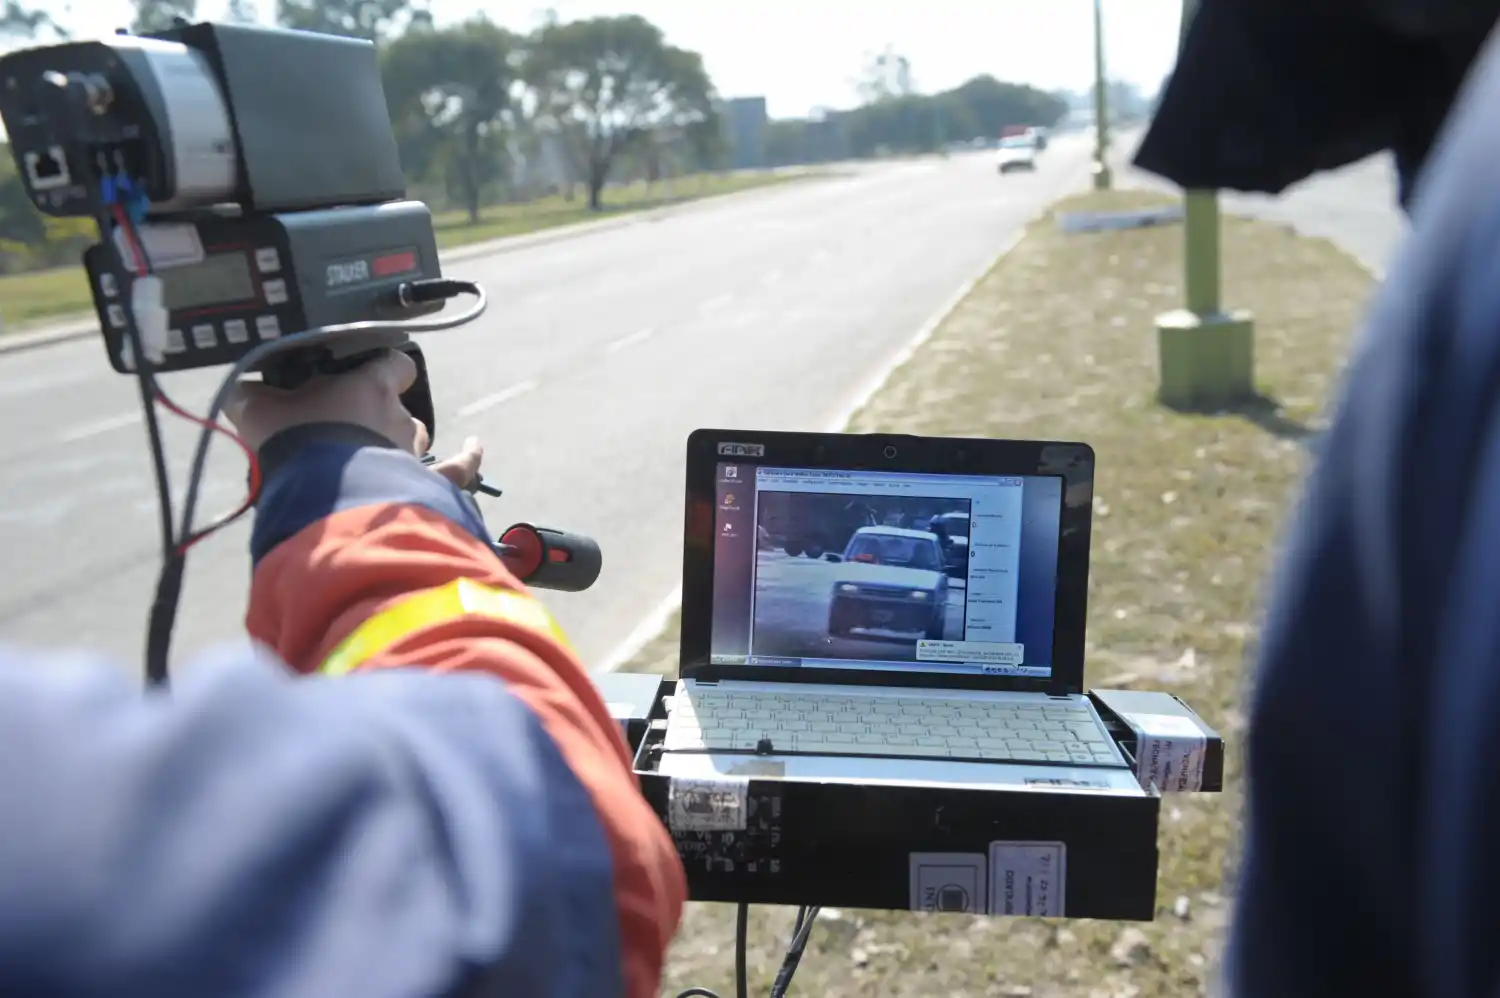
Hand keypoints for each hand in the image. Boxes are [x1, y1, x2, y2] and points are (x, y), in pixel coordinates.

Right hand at [224, 350, 483, 489]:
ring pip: (417, 443)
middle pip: (399, 411)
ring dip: (404, 451)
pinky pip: (460, 470)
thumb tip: (241, 392)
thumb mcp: (259, 413)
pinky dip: (469, 462)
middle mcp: (398, 417)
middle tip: (352, 440)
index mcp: (367, 388)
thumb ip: (252, 399)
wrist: (322, 497)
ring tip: (382, 464)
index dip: (385, 368)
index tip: (373, 375)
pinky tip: (474, 449)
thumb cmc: (295, 445)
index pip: (391, 364)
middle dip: (381, 423)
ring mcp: (417, 454)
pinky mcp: (430, 487)